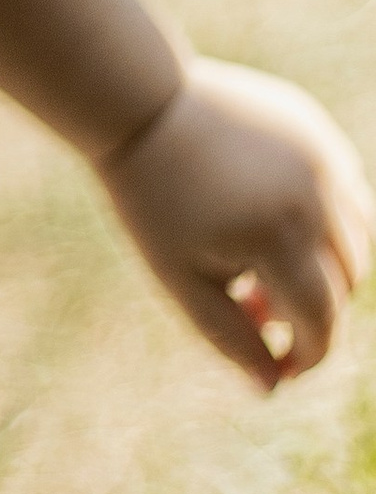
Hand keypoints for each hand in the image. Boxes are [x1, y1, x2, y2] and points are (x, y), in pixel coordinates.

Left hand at [101, 57, 372, 389]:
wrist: (140, 105)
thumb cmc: (152, 199)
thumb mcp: (179, 278)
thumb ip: (229, 336)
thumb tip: (272, 388)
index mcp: (280, 236)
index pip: (322, 319)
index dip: (309, 355)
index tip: (282, 369)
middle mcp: (317, 196)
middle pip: (345, 282)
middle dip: (311, 312)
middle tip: (253, 309)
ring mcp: (324, 157)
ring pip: (358, 239)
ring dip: (327, 269)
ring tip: (261, 267)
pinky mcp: (319, 132)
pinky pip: (347, 192)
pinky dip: (327, 222)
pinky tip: (269, 222)